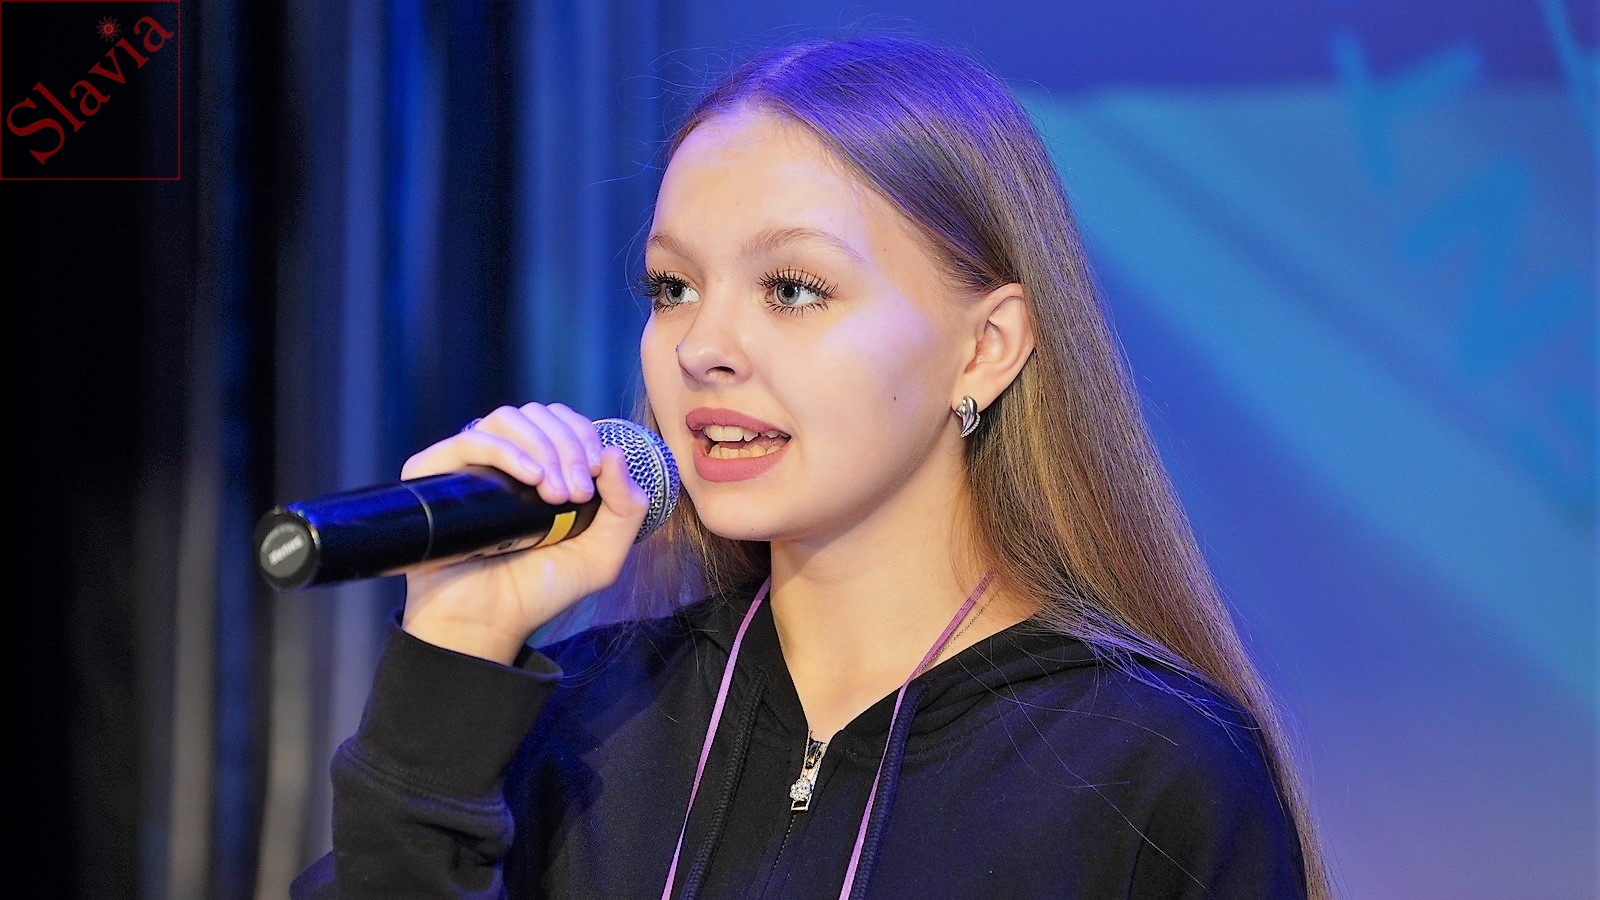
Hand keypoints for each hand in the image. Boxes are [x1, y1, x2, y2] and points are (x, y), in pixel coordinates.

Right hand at [395, 402, 649, 662]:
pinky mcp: (433, 474)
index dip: (584, 436)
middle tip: (576, 494)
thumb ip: (626, 508)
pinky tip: (531, 478)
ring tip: (554, 494)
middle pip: (538, 415)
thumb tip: (614, 451)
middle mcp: (502, 460)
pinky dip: (506, 450)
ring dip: (542, 447)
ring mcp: (468, 465)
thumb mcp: (602, 554)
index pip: (562, 422)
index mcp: (539, 467)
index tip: (595, 473)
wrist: (487, 623)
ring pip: (507, 418)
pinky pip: (470, 440)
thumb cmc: (538, 590)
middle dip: (568, 446)